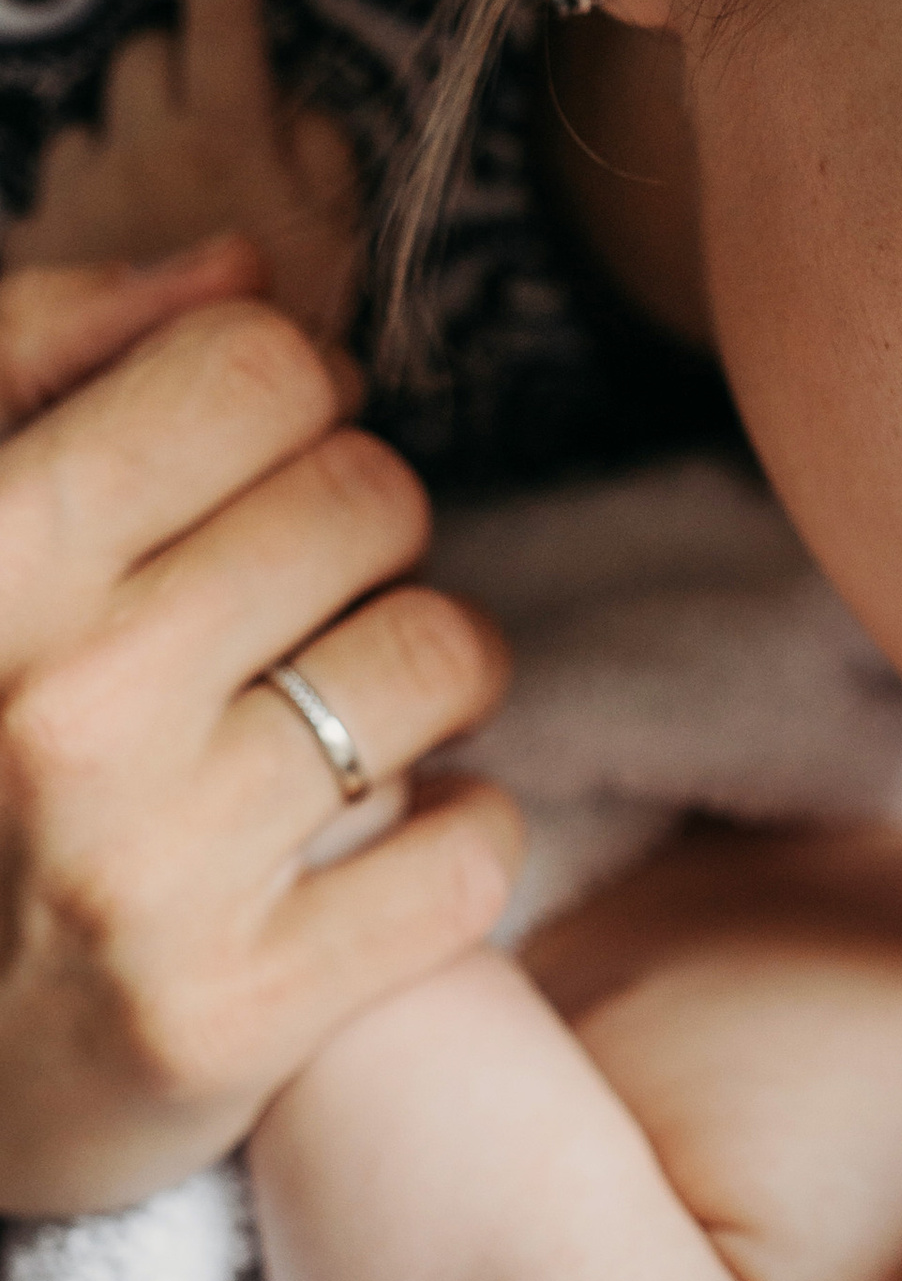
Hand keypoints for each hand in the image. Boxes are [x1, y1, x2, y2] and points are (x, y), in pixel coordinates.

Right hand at [0, 245, 522, 1212]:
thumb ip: (48, 358)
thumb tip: (236, 266)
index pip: (259, 365)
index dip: (286, 398)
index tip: (257, 458)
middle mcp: (49, 708)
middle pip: (371, 495)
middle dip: (360, 536)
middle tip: (290, 608)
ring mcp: (144, 870)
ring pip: (445, 655)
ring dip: (422, 678)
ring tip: (332, 721)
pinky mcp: (234, 1014)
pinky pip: (473, 846)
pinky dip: (452, 837)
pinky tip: (358, 854)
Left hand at [4, 0, 363, 343]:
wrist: (195, 431)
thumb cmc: (286, 333)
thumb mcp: (341, 245)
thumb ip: (322, 156)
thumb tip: (295, 102)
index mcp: (225, 138)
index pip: (219, 17)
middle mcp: (140, 148)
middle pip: (142, 51)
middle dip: (173, 58)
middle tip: (206, 97)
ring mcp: (79, 194)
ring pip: (89, 119)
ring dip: (122, 133)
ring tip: (158, 188)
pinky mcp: (34, 244)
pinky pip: (53, 186)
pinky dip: (83, 195)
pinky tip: (112, 237)